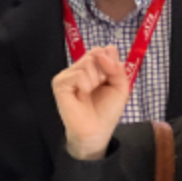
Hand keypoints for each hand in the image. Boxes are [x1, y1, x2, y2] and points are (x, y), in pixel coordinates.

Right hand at [51, 45, 129, 159]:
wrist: (97, 131)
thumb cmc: (107, 111)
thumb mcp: (121, 87)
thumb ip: (118, 67)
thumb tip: (105, 51)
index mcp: (94, 67)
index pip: (103, 49)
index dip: (111, 61)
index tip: (110, 78)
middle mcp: (80, 68)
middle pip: (96, 53)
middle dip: (104, 72)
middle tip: (99, 87)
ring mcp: (68, 74)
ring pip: (87, 62)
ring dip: (95, 81)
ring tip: (89, 94)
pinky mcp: (60, 83)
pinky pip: (78, 74)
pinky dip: (85, 86)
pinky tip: (81, 96)